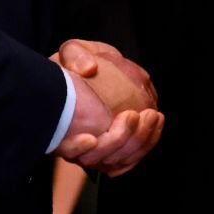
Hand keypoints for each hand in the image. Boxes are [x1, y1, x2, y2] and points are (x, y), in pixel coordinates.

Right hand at [52, 39, 163, 175]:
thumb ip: (76, 56)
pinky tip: (155, 127)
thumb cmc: (77, 63)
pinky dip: (145, 146)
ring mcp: (95, 151)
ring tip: (153, 117)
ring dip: (138, 142)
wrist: (91, 73)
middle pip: (97, 157)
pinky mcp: (114, 151)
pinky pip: (129, 159)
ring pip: (116, 161)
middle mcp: (75, 144)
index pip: (64, 146)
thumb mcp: (72, 52)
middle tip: (135, 115)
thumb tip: (89, 68)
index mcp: (59, 122)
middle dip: (118, 139)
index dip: (76, 148)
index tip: (91, 138)